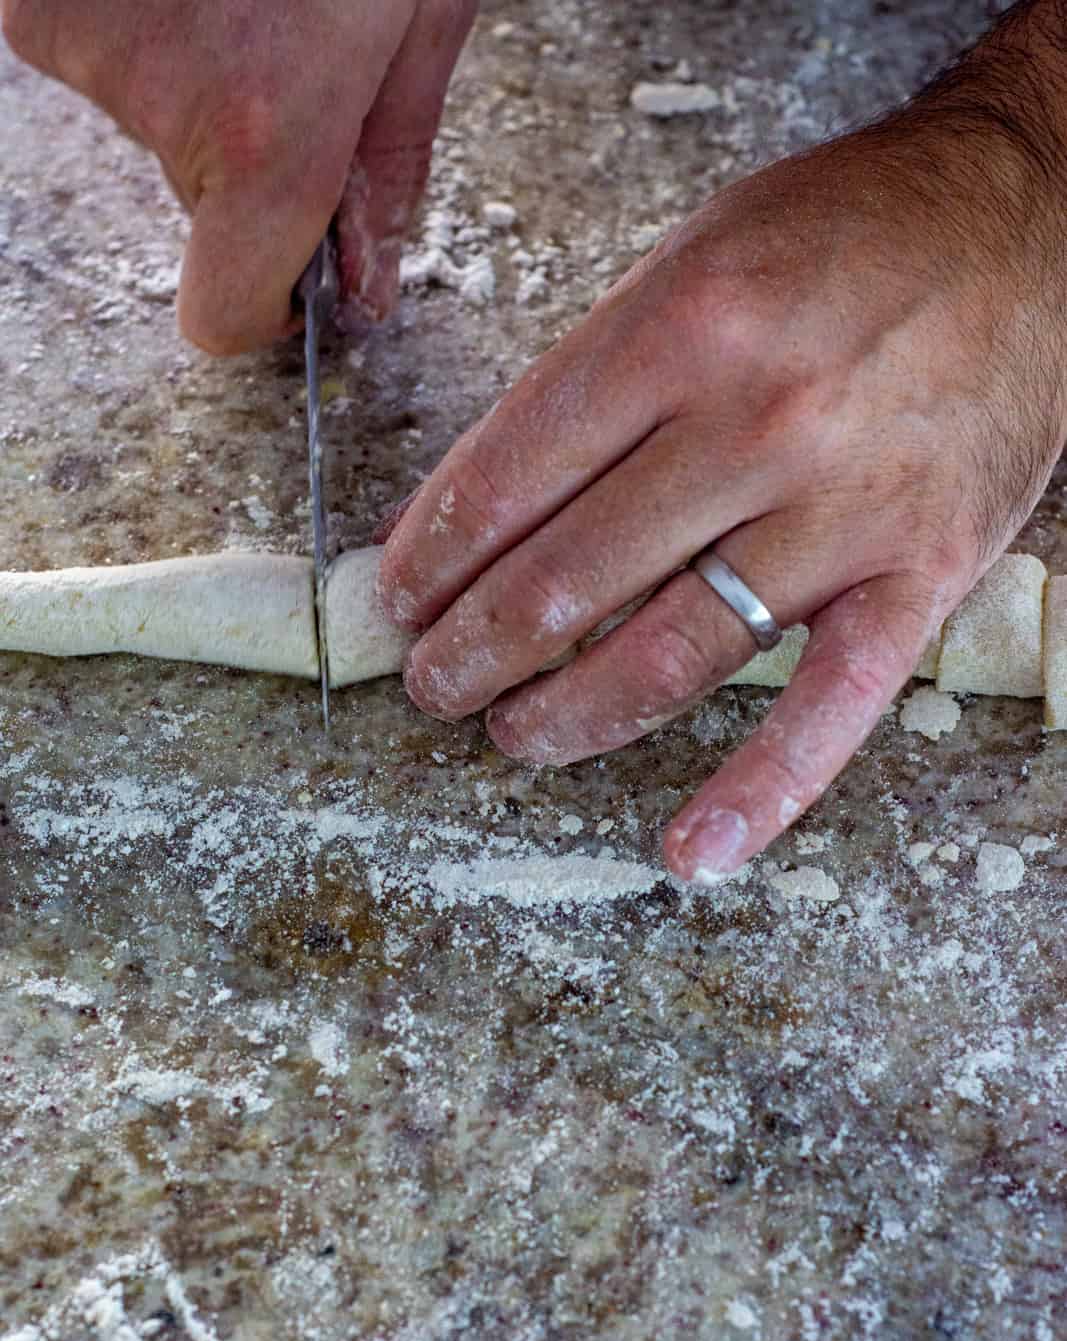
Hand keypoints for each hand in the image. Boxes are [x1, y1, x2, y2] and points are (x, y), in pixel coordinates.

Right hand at [2, 0, 476, 351]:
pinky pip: (89, 27)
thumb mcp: (423, 14)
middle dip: (241, 137)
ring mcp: (80, 27)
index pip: (223, 311)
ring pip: (142, 103)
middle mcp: (163, 99)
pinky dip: (138, 1)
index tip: (281, 279)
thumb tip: (365, 283)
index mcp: (272, 134)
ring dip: (189, 54)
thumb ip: (390, 162)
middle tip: (283, 29)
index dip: (258, 304)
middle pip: (196, 193)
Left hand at [377, 98, 1066, 882]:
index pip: (517, 470)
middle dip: (476, 645)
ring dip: (567, 712)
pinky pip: (830, 707)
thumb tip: (490, 493)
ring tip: (508, 732)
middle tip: (432, 679)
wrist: (1029, 224)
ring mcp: (844, 512)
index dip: (438, 550)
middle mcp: (760, 423)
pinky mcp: (919, 577)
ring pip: (672, 652)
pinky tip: (691, 846)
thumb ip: (599, 371)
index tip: (401, 595)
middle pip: (573, 574)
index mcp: (688, 325)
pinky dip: (760, 790)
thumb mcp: (702, 251)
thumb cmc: (855, 235)